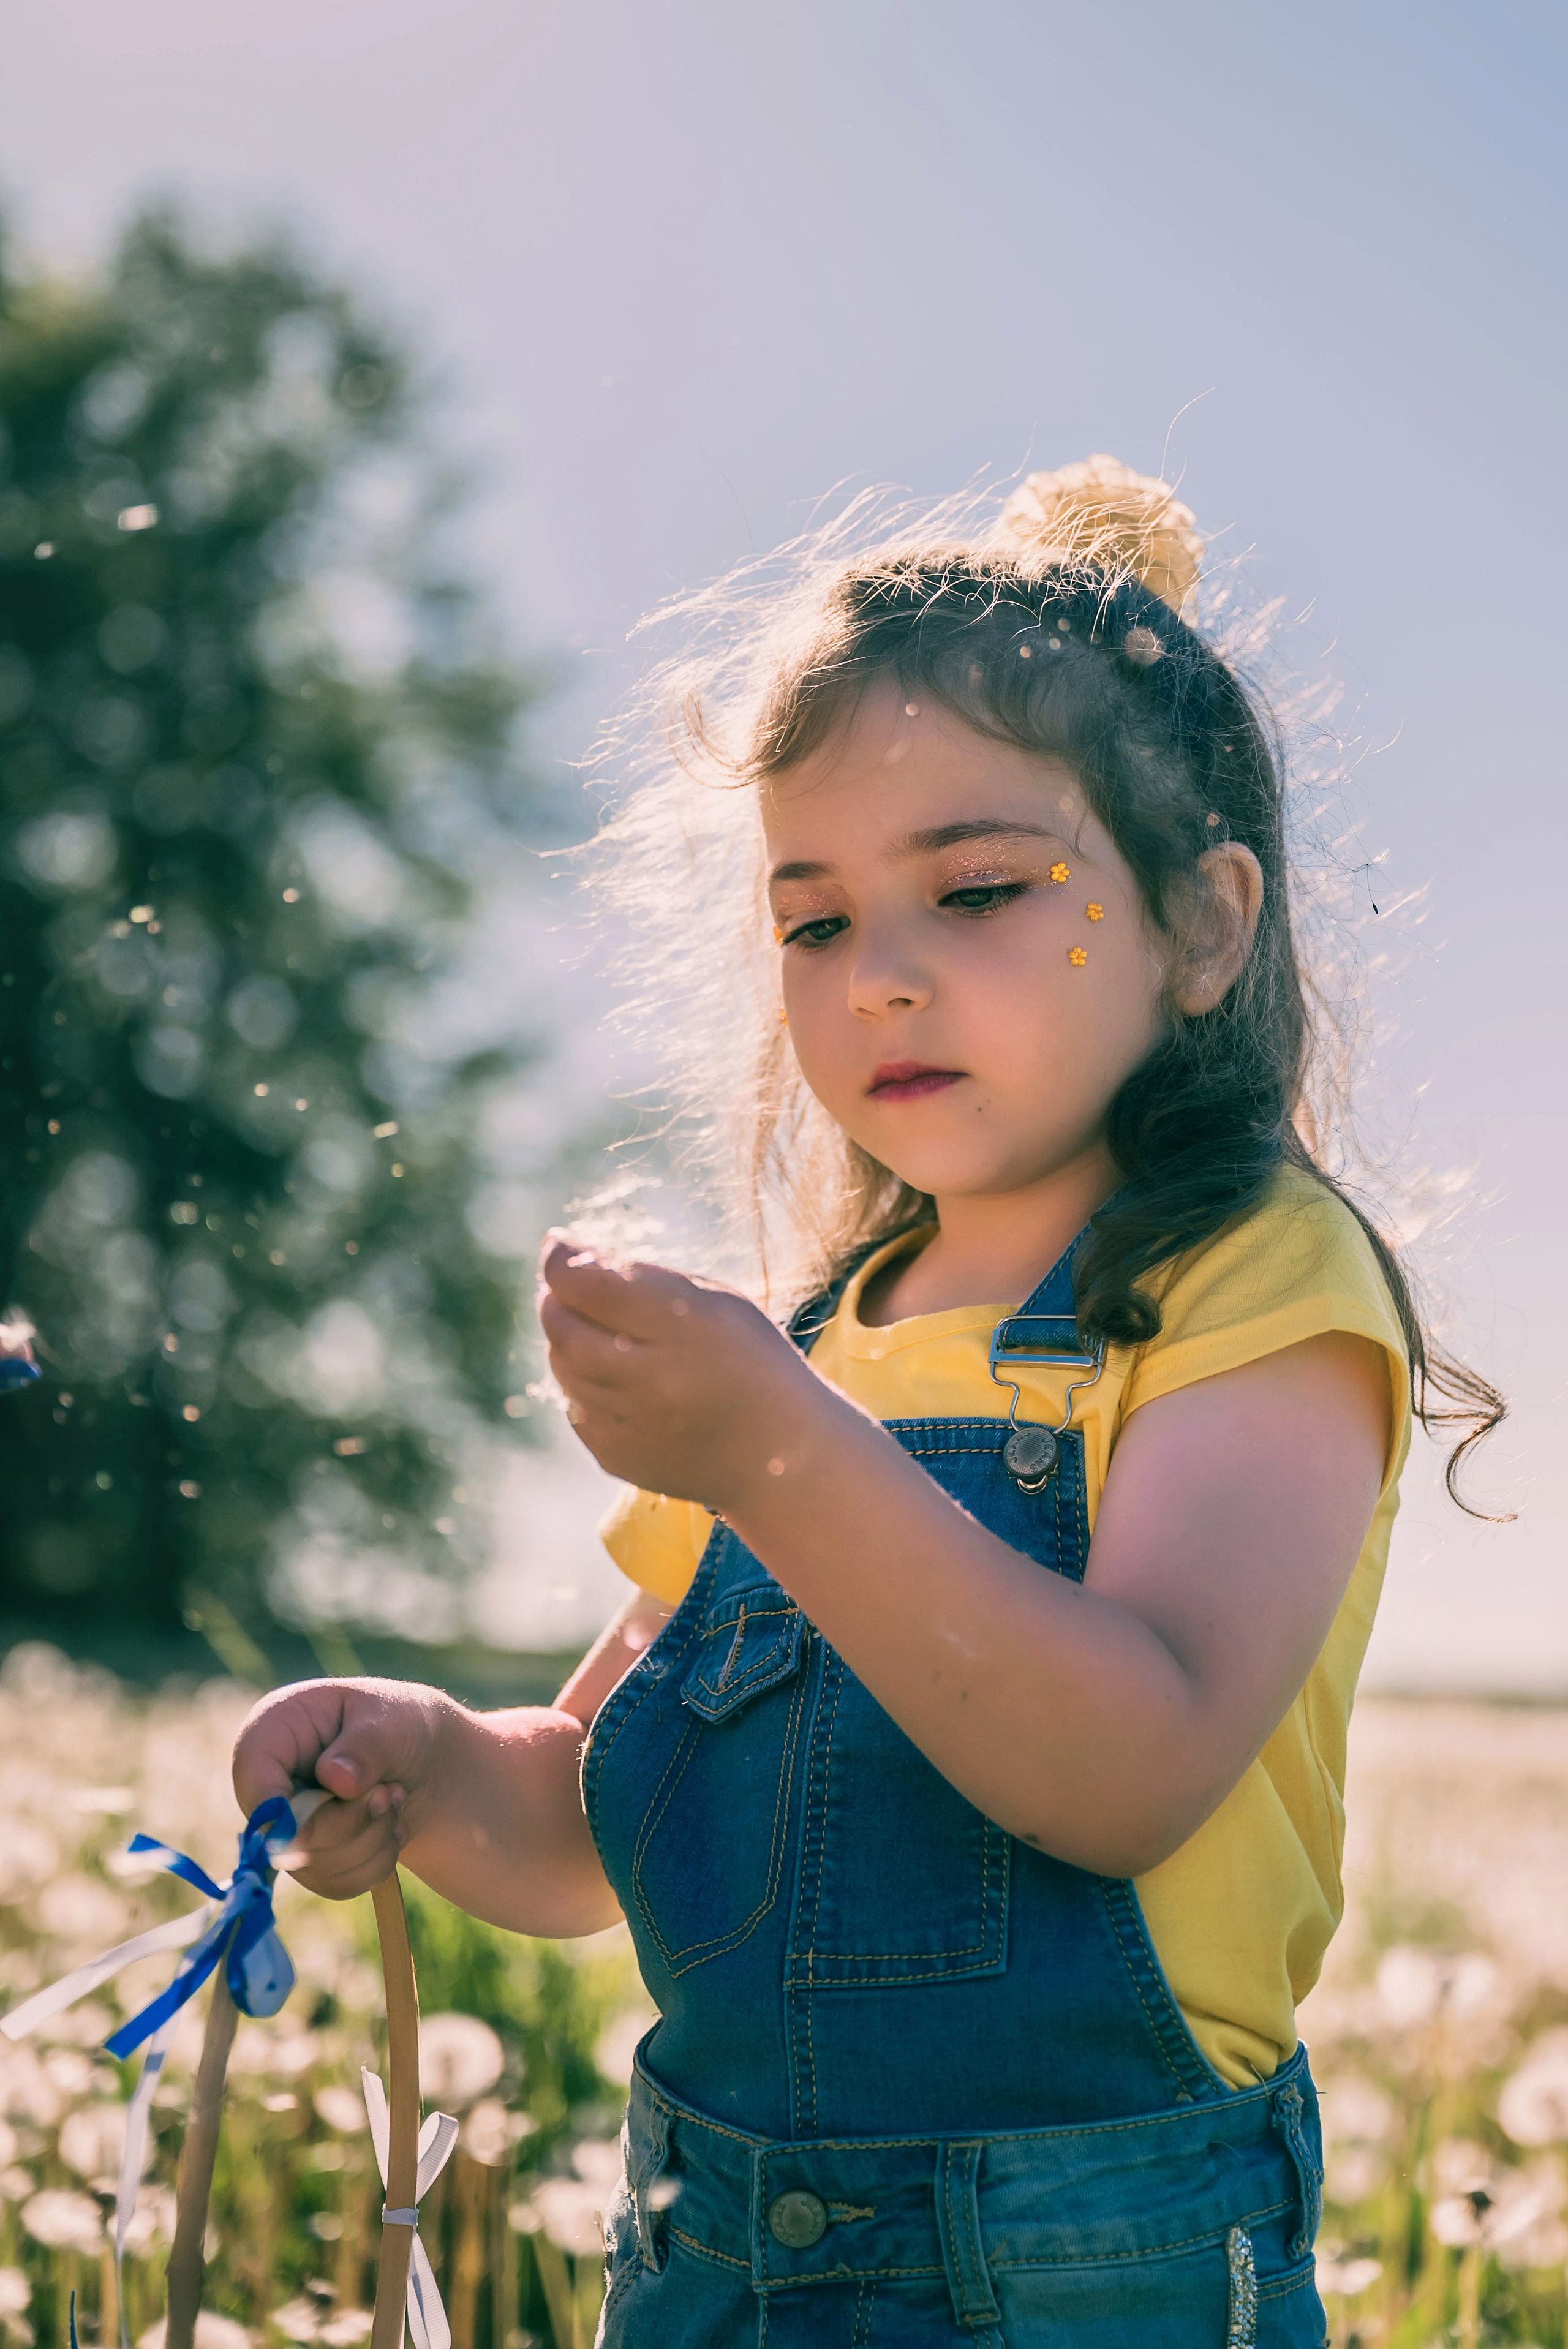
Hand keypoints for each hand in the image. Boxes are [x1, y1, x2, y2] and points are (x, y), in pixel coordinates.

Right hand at [232, 1678, 446, 1900]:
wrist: (417, 1754)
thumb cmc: (394, 1722)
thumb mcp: (388, 1717)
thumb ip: (364, 1745)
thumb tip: (336, 1779)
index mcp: (270, 1737)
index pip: (256, 1786)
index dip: (286, 1816)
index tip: (323, 1821)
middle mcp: (268, 1789)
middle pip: (291, 1839)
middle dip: (353, 1822)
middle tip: (391, 1792)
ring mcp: (286, 1830)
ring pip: (318, 1868)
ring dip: (372, 1840)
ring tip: (395, 1798)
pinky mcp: (311, 1862)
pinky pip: (338, 1884)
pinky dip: (376, 1862)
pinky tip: (392, 1828)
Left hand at [537, 1235, 829, 1511]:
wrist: (782, 1455)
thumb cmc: (750, 1360)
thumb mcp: (717, 1300)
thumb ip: (644, 1276)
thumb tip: (563, 1256)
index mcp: (684, 1328)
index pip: (589, 1283)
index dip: (561, 1257)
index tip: (559, 1243)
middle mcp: (650, 1381)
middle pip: (563, 1325)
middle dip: (558, 1297)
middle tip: (572, 1285)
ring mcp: (629, 1426)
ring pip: (562, 1366)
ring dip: (568, 1339)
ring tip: (602, 1329)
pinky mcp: (615, 1457)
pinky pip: (575, 1406)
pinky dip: (584, 1384)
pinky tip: (621, 1378)